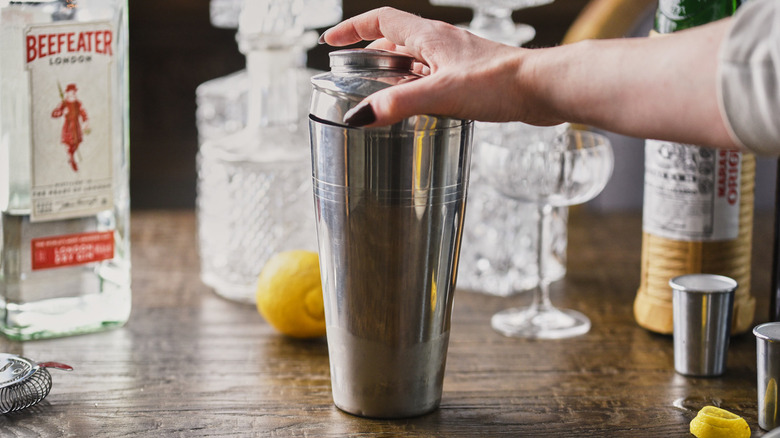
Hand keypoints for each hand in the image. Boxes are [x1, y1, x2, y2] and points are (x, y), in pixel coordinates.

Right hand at [320, 7, 562, 126]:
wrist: (542, 87)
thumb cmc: (499, 82)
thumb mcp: (441, 93)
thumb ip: (398, 104)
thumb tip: (359, 116)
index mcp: (430, 37)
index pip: (382, 21)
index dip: (354, 29)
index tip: (332, 41)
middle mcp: (442, 43)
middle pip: (397, 39)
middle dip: (370, 52)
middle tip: (352, 71)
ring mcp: (457, 60)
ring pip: (416, 59)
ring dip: (394, 71)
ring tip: (380, 92)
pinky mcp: (471, 78)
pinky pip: (434, 77)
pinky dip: (417, 87)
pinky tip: (419, 107)